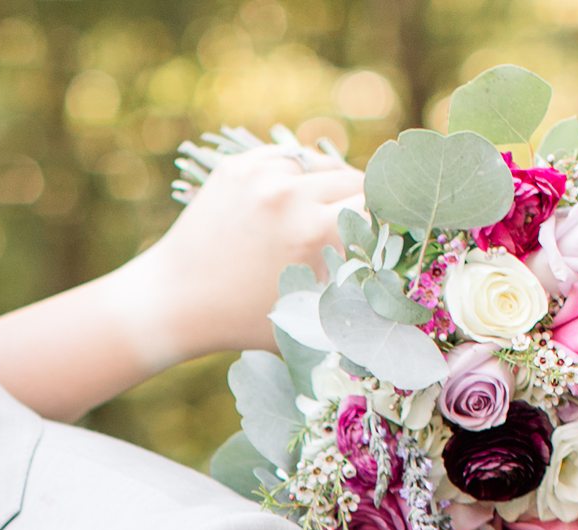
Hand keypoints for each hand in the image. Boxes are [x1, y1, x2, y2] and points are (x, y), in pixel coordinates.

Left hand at [121, 144, 366, 367]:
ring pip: (320, 164)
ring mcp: (259, 174)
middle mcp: (288, 193)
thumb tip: (404, 266)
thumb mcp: (310, 316)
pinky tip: (286, 204)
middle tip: (354, 227)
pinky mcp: (237, 165)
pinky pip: (285, 159)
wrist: (174, 302)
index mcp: (312, 231)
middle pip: (353, 179)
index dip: (389, 217)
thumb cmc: (246, 322)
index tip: (390, 230)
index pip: (378, 204)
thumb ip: (359, 290)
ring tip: (319, 216)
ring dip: (327, 186)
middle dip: (360, 202)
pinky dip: (293, 177)